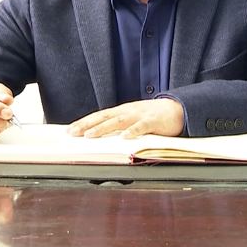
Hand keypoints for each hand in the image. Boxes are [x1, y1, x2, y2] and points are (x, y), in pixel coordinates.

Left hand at [67, 99, 183, 138]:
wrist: (177, 109)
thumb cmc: (153, 116)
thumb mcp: (133, 118)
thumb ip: (119, 125)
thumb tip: (100, 135)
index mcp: (122, 111)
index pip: (99, 116)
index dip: (84, 122)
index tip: (69, 129)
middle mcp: (127, 111)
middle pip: (104, 117)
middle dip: (87, 125)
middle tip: (72, 132)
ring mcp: (140, 115)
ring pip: (118, 121)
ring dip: (103, 128)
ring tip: (90, 135)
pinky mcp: (153, 121)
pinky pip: (142, 127)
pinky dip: (133, 131)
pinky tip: (124, 137)